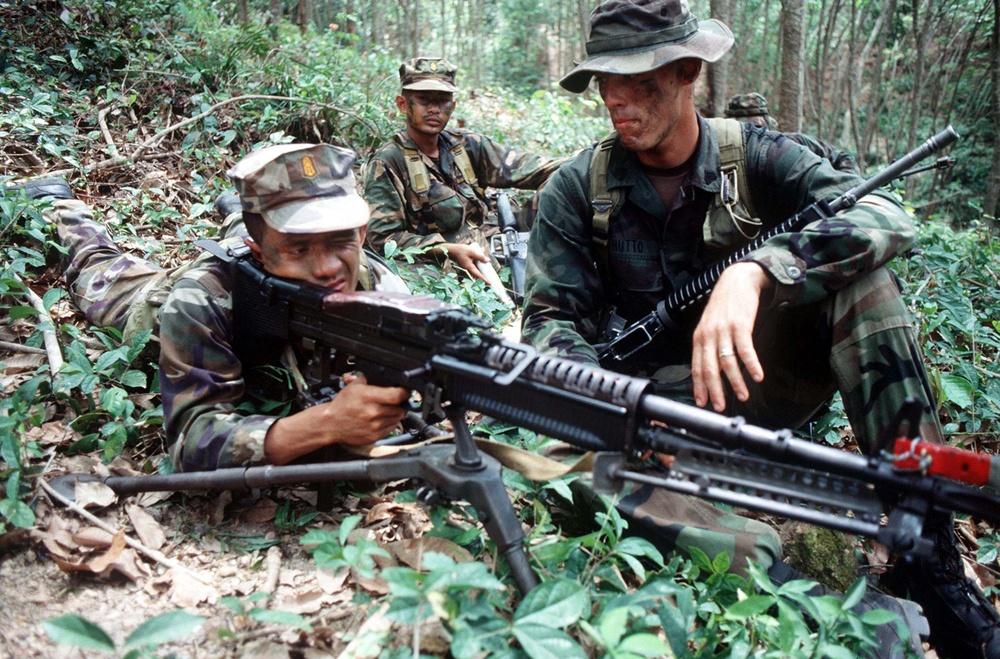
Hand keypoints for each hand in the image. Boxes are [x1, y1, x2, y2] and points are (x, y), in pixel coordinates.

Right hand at [264, 374, 408, 463]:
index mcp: (369, 397)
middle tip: (394, 401)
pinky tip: (381, 419)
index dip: (405, 392)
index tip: (406, 391)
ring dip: (395, 413)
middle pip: (400, 407)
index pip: (397, 395)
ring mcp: (375, 426)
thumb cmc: (342, 405)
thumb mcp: (354, 386)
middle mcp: (373, 412)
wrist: (331, 423)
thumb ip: (370, 380)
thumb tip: (386, 377)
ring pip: (397, 418)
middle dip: (399, 403)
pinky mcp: (375, 436)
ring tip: (385, 409)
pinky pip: (391, 428)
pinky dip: (389, 423)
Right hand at [438, 243, 489, 281]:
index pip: (478, 275)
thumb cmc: (460, 250)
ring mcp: (467, 267)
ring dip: (481, 275)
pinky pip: (473, 269)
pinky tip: (482, 269)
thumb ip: (480, 257)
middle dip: (483, 280)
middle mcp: (468, 269)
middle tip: (490, 282)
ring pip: (475, 273)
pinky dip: (478, 271)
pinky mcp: (467, 265)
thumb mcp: (472, 252)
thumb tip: (488, 260)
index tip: (489, 283)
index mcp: (469, 267)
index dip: (484, 279)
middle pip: (477, 276)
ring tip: (487, 277)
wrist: (452, 250)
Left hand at [690, 262, 771, 412]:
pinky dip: (752, 365)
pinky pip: (745, 350)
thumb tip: (712, 370)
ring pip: (727, 363)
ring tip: (743, 395)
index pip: (696, 367)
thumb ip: (709, 346)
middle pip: (709, 369)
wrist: (737, 280)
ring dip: (736, 382)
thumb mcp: (710, 325)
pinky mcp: (740, 325)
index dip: (699, 387)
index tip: (702, 403)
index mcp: (699, 338)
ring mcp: (724, 330)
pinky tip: (758, 376)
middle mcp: (709, 335)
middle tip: (720, 406)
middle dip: (715, 391)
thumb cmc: (725, 305)